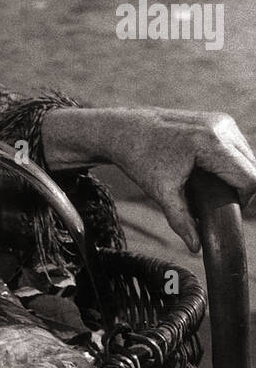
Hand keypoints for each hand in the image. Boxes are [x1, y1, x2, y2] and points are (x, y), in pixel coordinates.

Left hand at [42, 107, 255, 252]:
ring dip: (237, 176)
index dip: (241, 200)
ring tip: (213, 191)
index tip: (224, 211)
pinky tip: (213, 175)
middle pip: (252, 167)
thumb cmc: (139, 159)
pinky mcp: (219, 119)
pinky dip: (232, 163)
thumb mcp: (160, 192)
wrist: (124, 130)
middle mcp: (221, 127)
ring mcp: (221, 121)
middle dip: (239, 189)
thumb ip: (181, 221)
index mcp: (210, 142)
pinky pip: (238, 147)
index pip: (249, 178)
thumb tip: (196, 248)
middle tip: (217, 205)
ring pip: (248, 156)